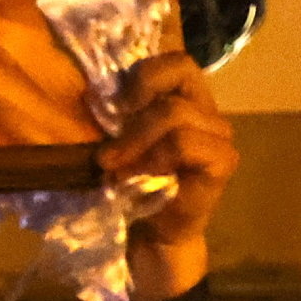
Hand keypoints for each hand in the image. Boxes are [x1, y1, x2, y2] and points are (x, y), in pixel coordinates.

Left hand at [102, 52, 236, 300]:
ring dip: (136, 139)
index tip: (115, 103)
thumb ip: (113, 114)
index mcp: (182, 98)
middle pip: (181, 73)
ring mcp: (218, 137)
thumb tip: (79, 88)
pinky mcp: (221, 164)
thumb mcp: (114, 142)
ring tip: (113, 167)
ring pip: (177, 112)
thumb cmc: (127, 187)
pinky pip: (187, 144)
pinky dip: (155, 157)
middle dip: (136, 103)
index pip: (176, 60)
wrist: (149, 240)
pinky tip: (136, 178)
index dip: (145, 72)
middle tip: (109, 142)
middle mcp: (206, 111)